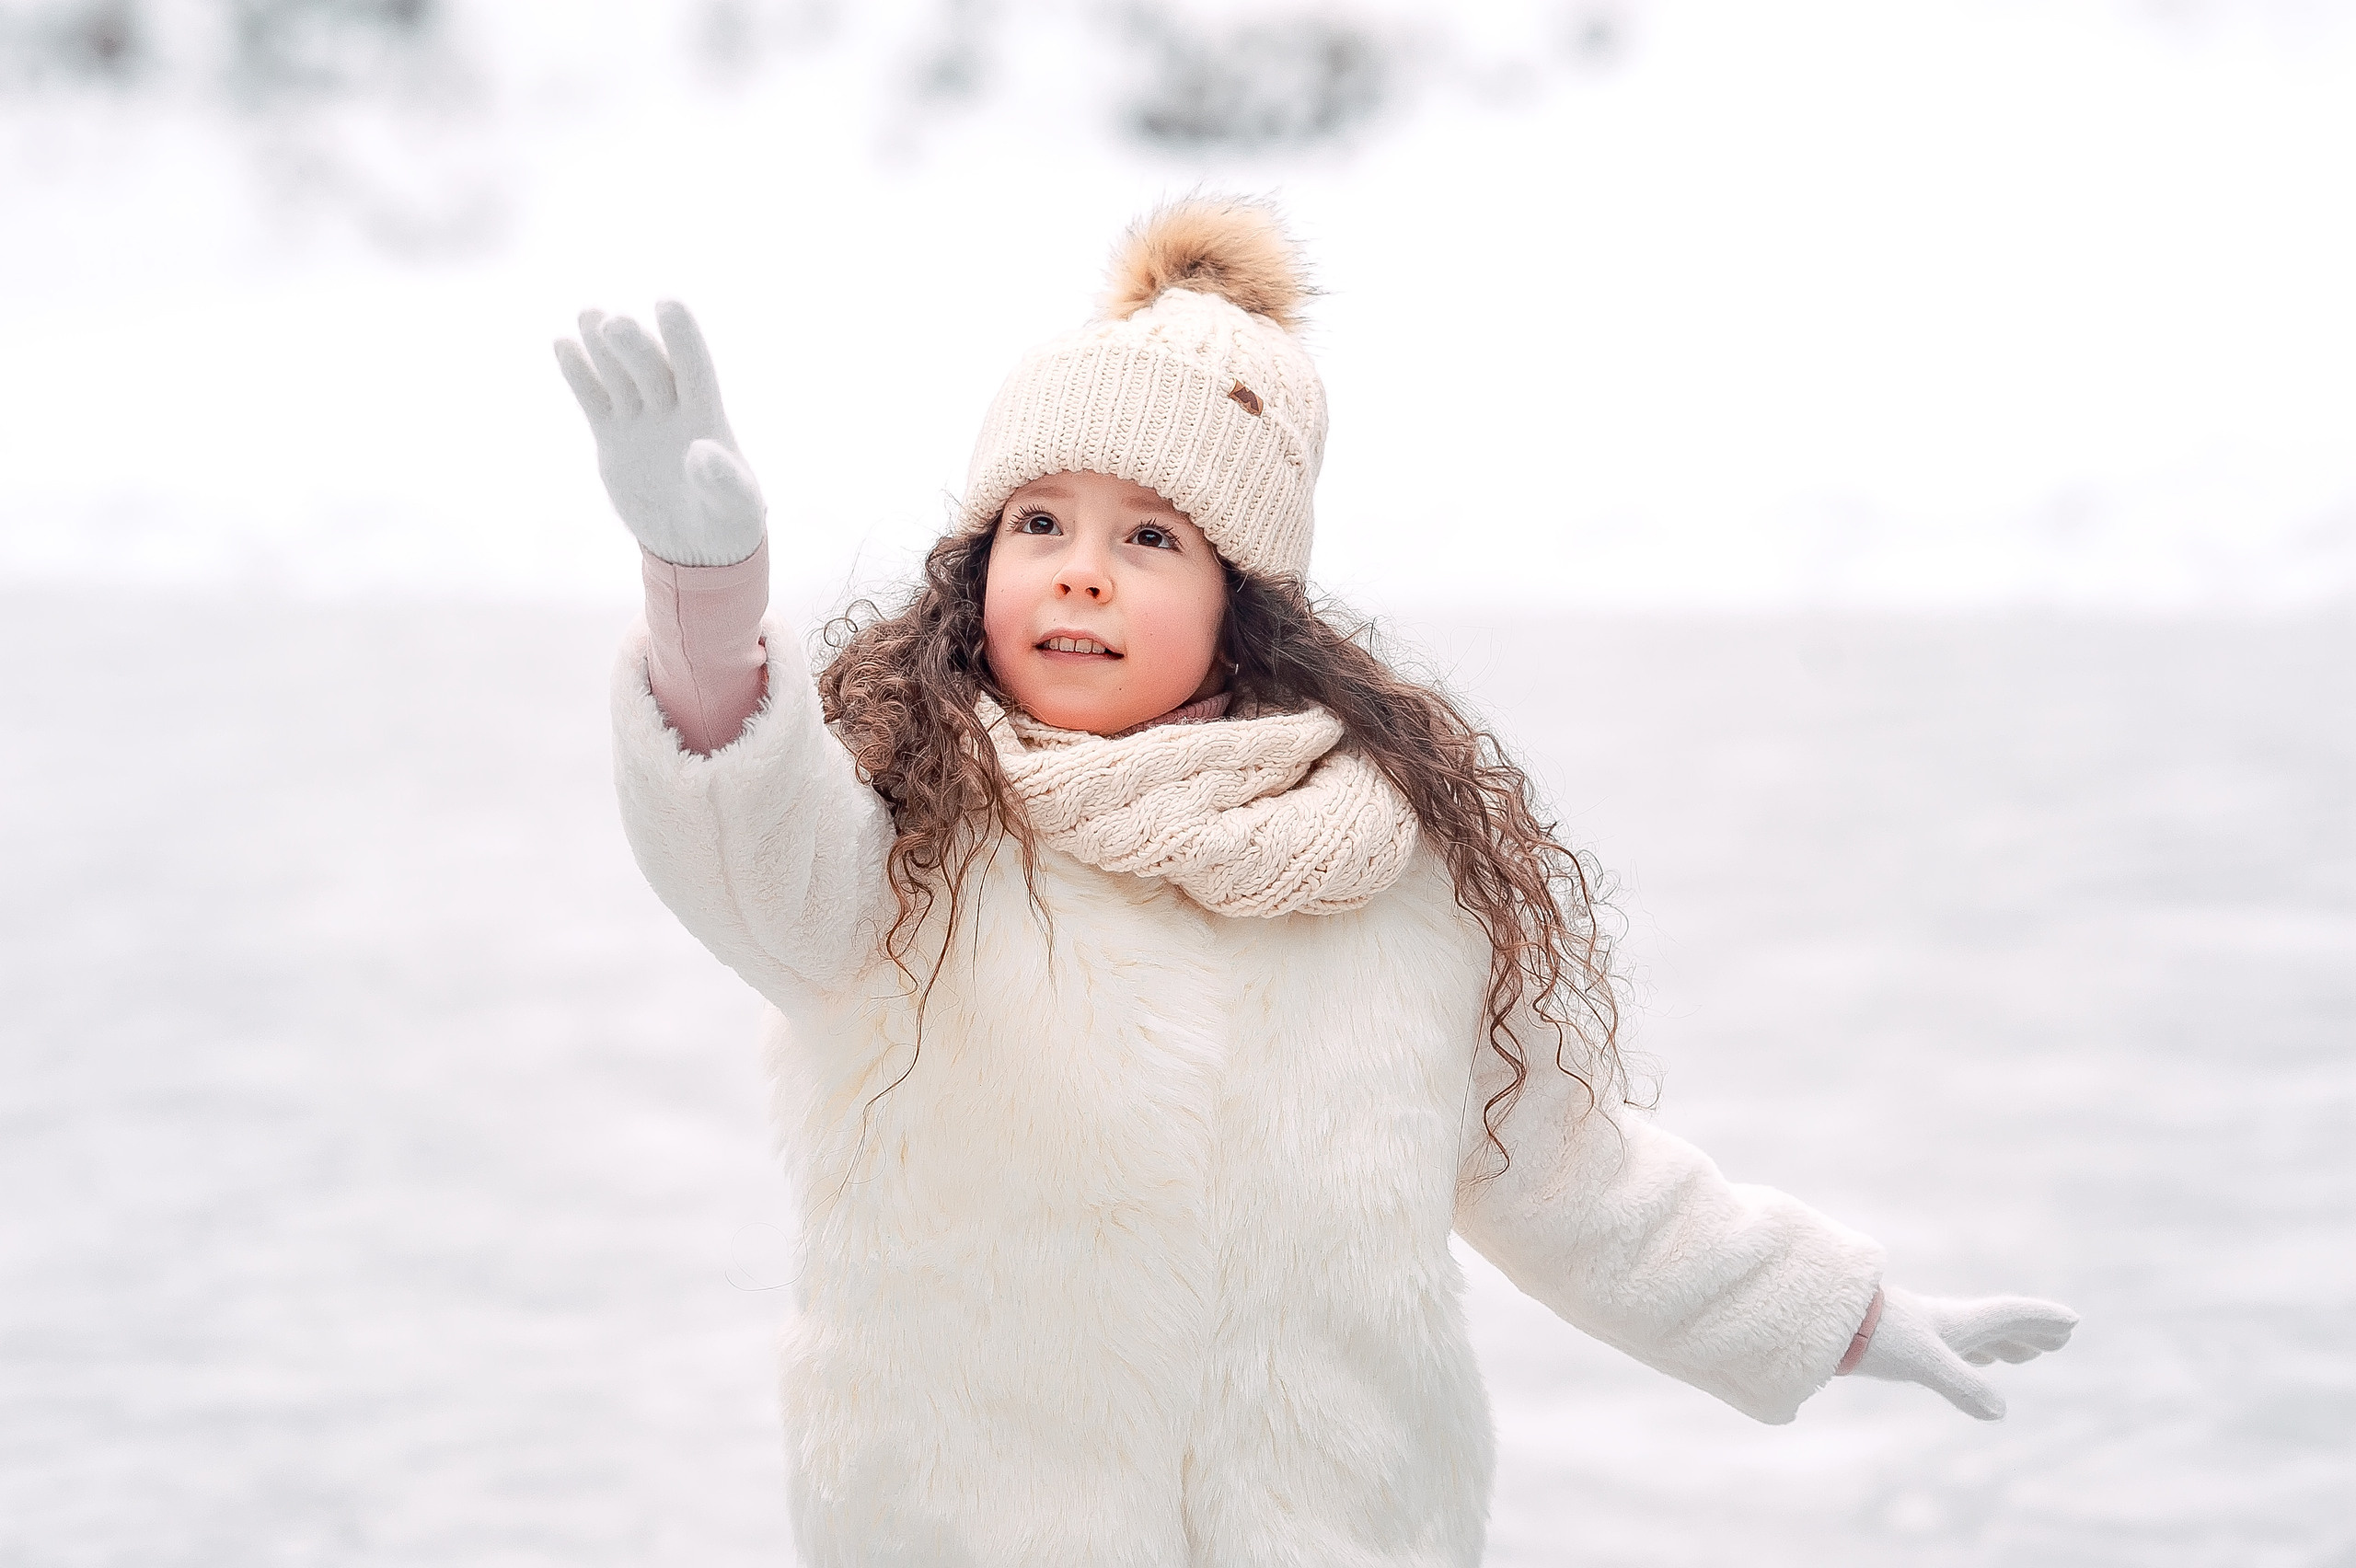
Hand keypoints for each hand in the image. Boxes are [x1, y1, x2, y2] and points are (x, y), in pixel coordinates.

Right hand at [555, 300, 766, 566]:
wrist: (695, 545)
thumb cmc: (728, 521)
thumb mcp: (734, 506)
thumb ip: (722, 480)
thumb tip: (701, 450)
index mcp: (708, 419)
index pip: (694, 369)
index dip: (683, 338)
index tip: (668, 303)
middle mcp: (672, 410)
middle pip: (650, 368)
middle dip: (633, 345)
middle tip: (613, 322)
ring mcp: (641, 421)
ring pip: (619, 375)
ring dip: (602, 346)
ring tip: (588, 314)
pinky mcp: (614, 436)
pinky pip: (594, 399)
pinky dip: (579, 374)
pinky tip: (562, 344)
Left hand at [1852, 1285, 2077, 1419]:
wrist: (1822, 1320)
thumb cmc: (1874, 1336)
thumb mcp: (1924, 1363)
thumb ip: (1962, 1385)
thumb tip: (1999, 1412)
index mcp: (1957, 1322)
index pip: (2008, 1315)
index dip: (2040, 1319)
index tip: (2073, 1321)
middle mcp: (1944, 1322)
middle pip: (1997, 1325)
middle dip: (2030, 1333)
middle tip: (2060, 1339)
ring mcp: (1922, 1331)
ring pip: (1974, 1335)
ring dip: (2004, 1342)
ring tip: (2024, 1353)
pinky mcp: (1902, 1342)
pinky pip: (1950, 1346)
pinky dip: (1970, 1354)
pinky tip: (1966, 1361)